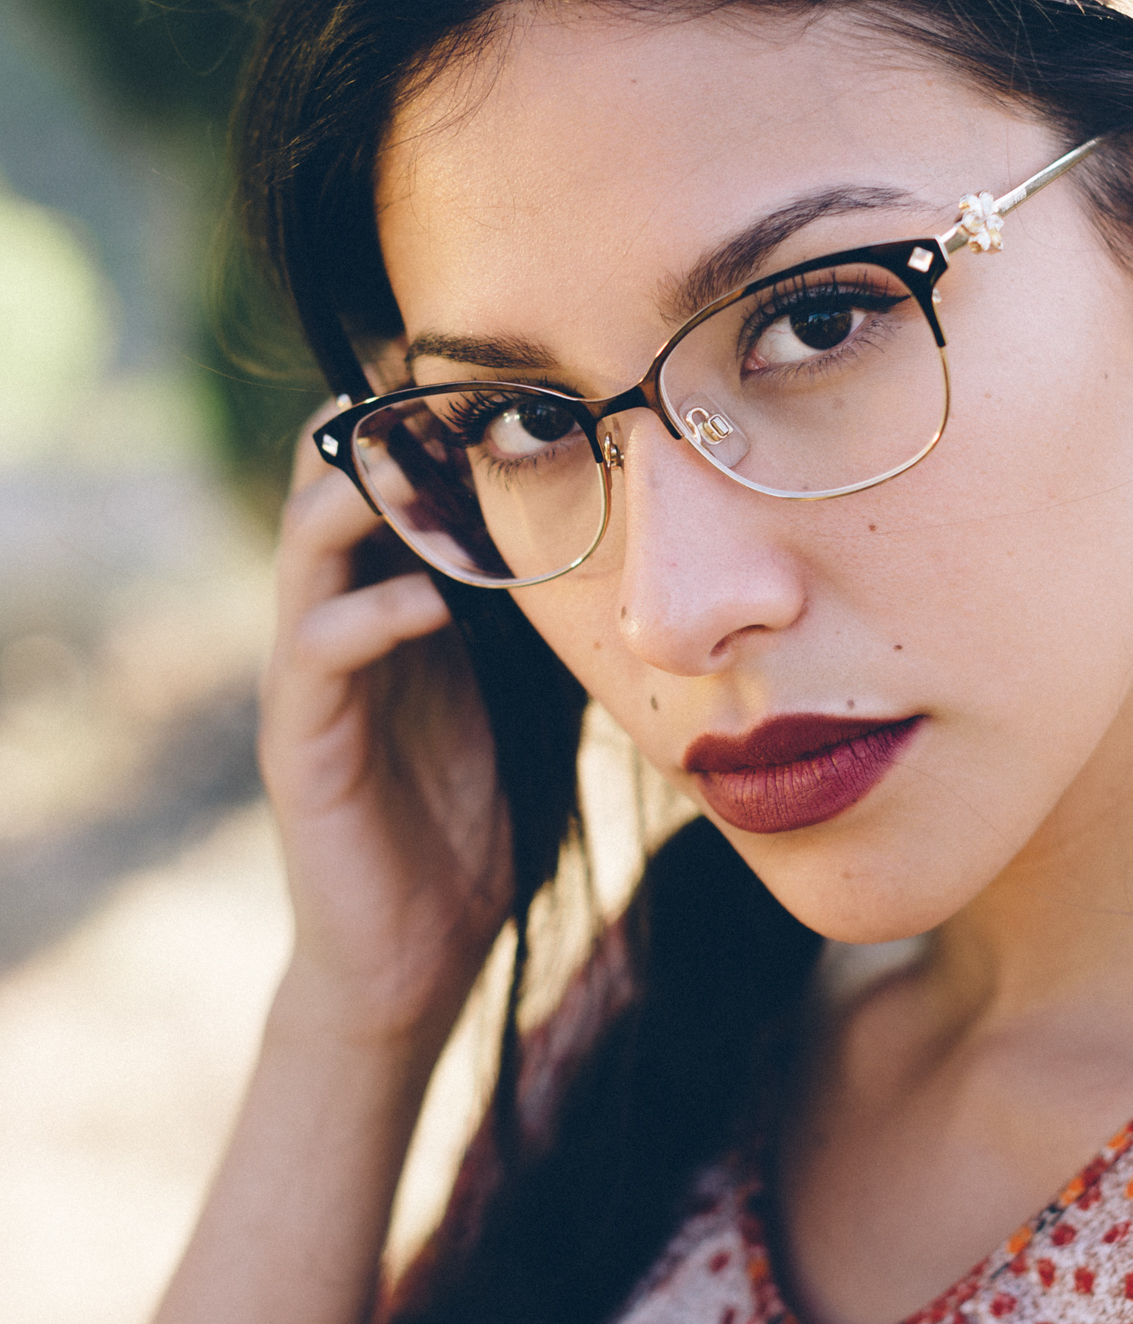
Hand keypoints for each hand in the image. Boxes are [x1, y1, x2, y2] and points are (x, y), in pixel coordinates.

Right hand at [259, 404, 513, 1057]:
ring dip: (363, 503)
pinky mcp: (299, 742)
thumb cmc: (485, 813)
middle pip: (335, 489)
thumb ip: (556, 620)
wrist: (423, 947)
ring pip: (307, 550)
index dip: (430, 428)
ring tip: (419, 468)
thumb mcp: (537, 693)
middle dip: (385, 437)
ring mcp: (314, 679)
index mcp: (402, 603)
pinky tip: (432, 604)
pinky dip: (372, 617)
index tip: (497, 376)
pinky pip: (319, 654)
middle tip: (445, 390)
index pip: (395, 485)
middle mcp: (348, 622)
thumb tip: (643, 546)